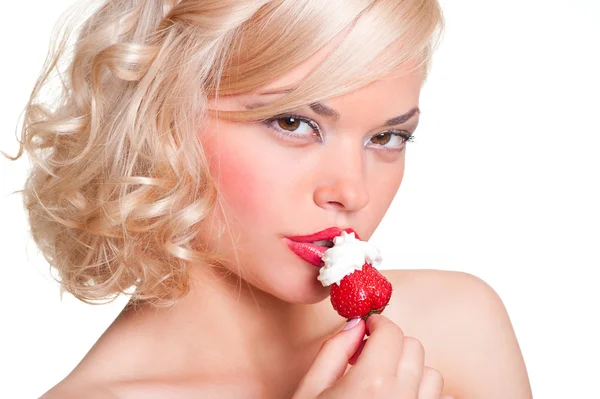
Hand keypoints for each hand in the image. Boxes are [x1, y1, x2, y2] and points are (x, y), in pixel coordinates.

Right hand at [292, 314, 454, 398]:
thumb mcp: (310, 391)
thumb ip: (333, 352)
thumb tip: (354, 325)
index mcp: (372, 382)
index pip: (391, 332)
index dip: (377, 324)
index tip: (367, 327)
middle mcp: (402, 397)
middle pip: (413, 347)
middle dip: (391, 344)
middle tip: (368, 356)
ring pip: (432, 375)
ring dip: (411, 370)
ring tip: (385, 383)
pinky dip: (428, 396)